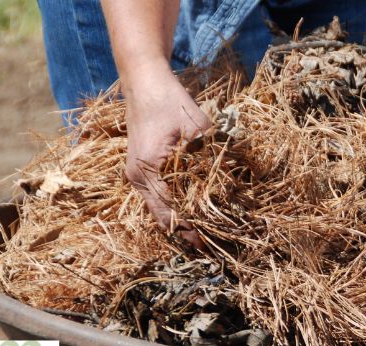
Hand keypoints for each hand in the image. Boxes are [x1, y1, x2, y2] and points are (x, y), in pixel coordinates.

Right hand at [123, 66, 210, 247]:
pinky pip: (157, 195)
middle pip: (162, 216)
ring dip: (179, 218)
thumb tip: (230, 188)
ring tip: (202, 231)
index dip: (190, 228)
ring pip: (158, 208)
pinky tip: (191, 208)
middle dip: (185, 229)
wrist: (144, 82)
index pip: (170, 211)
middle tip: (208, 243)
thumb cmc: (170, 102)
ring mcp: (136, 173)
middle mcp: (137, 177)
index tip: (207, 243)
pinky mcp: (140, 167)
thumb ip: (210, 158)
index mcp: (149, 169)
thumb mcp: (198, 129)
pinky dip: (173, 204)